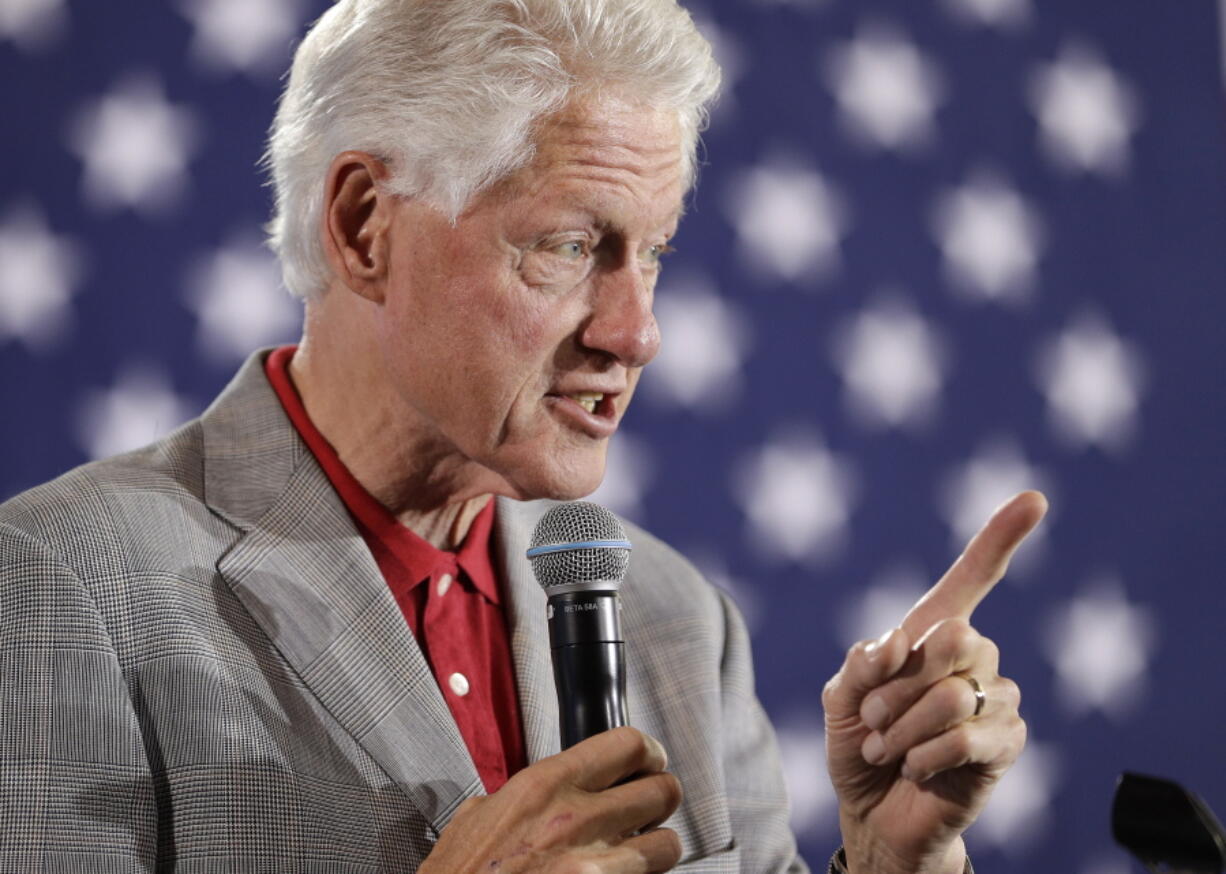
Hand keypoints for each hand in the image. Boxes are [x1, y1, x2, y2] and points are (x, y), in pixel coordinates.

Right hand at [419, 726, 682, 873]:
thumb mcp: (474, 821)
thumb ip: (510, 800)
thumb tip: (522, 799)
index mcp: (544, 787)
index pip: (626, 744)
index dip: (648, 753)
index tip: (648, 762)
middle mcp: (574, 819)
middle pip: (662, 789)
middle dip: (661, 800)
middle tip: (651, 809)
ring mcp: (592, 864)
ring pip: (667, 844)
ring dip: (657, 848)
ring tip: (642, 852)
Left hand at [822, 491, 1047, 873]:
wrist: (874, 813)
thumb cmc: (860, 747)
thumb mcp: (840, 701)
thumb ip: (860, 666)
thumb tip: (897, 643)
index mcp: (929, 636)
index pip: (971, 579)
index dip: (1000, 538)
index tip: (1034, 499)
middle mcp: (971, 659)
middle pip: (956, 637)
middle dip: (896, 687)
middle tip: (872, 720)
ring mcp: (993, 700)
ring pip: (955, 693)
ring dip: (903, 727)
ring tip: (888, 749)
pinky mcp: (1005, 744)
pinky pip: (968, 736)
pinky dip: (925, 755)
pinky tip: (915, 769)